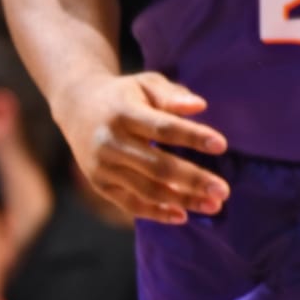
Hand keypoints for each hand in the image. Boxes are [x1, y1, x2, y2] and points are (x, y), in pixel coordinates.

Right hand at [61, 71, 228, 225]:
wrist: (76, 107)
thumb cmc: (123, 95)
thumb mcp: (145, 84)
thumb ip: (171, 95)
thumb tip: (200, 107)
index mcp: (122, 112)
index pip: (162, 128)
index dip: (192, 136)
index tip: (221, 145)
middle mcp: (110, 142)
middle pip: (157, 166)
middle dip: (193, 179)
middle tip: (223, 190)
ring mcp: (102, 167)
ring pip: (147, 190)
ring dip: (182, 200)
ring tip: (213, 205)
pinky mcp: (100, 184)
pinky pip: (131, 204)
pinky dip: (157, 213)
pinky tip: (182, 215)